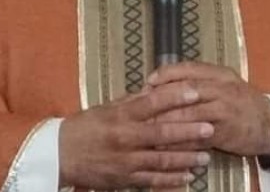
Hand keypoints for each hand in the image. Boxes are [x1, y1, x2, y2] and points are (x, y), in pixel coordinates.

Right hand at [59, 83, 214, 189]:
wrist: (58, 155)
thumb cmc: (84, 128)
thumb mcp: (106, 108)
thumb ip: (132, 101)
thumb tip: (156, 89)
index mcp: (120, 115)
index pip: (151, 103)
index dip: (174, 97)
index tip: (195, 92)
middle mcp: (124, 137)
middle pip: (162, 133)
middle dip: (189, 131)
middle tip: (211, 127)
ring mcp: (125, 160)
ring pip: (161, 160)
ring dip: (186, 159)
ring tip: (206, 157)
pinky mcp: (124, 179)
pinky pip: (152, 180)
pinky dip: (171, 180)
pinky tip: (188, 177)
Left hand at [147, 62, 269, 157]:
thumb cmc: (241, 102)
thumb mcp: (225, 83)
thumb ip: (199, 81)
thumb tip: (163, 83)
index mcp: (219, 74)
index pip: (188, 68)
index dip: (165, 74)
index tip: (148, 82)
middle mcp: (221, 89)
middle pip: (184, 91)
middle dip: (159, 100)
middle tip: (139, 108)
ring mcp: (223, 111)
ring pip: (187, 114)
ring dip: (164, 123)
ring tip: (145, 129)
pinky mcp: (224, 132)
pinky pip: (196, 137)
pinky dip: (179, 143)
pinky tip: (164, 147)